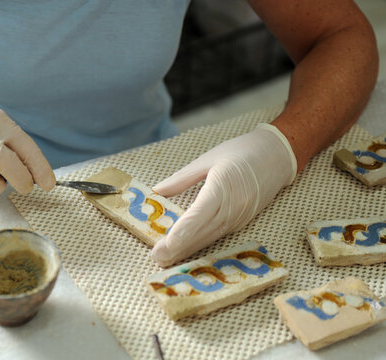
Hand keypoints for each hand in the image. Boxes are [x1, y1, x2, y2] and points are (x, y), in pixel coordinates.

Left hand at [151, 123, 296, 266]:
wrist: (277, 155)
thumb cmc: (241, 151)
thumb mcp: (207, 158)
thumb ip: (182, 178)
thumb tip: (157, 191)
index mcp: (223, 186)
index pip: (199, 214)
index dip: (182, 232)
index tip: (165, 245)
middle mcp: (233, 206)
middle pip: (202, 231)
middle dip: (179, 247)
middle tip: (156, 257)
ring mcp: (239, 217)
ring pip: (209, 237)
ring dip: (187, 250)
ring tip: (166, 258)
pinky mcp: (241, 221)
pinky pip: (217, 235)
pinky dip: (200, 244)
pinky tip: (185, 250)